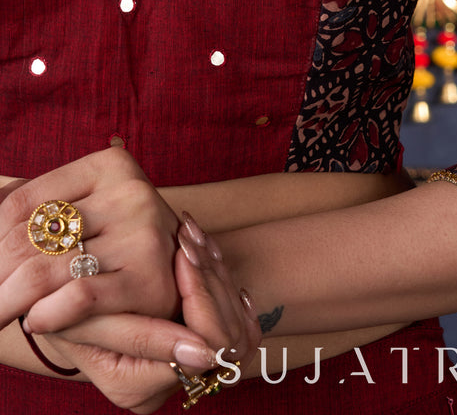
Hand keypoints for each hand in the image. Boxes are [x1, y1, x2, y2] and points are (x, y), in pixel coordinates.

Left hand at [0, 148, 178, 332]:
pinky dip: (46, 315)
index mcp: (112, 166)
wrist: (178, 288)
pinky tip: (37, 320)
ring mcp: (144, 235)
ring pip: (45, 272)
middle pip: (29, 237)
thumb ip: (41, 207)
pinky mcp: (150, 279)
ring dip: (8, 302)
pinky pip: (77, 298)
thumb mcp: (86, 213)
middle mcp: (132, 192)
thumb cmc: (118, 247)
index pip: (22, 201)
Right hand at [41, 217, 260, 413]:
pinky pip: (233, 312)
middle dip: (210, 278)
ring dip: (215, 271)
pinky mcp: (198, 343)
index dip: (197, 296)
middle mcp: (170, 386)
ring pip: (236, 321)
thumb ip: (140, 338)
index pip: (206, 347)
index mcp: (142, 390)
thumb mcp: (89, 322)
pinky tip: (200, 246)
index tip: (182, 252)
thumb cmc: (61, 313)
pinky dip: (219, 276)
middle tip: (190, 233)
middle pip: (228, 334)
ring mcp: (188, 366)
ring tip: (193, 232)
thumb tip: (204, 355)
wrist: (55, 310)